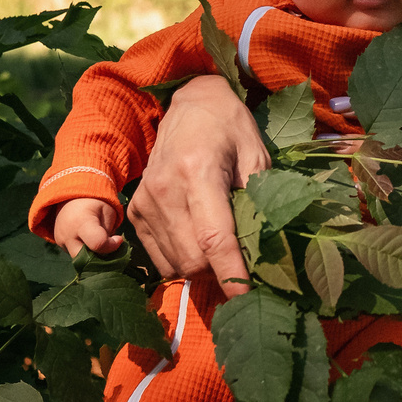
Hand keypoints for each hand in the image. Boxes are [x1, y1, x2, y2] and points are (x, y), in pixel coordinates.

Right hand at [51, 198, 122, 258]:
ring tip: (101, 246)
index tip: (118, 239)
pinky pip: (75, 255)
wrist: (72, 197)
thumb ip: (109, 232)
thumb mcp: (107, 212)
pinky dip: (85, 254)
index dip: (112, 246)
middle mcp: (68, 235)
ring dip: (93, 258)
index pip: (97, 244)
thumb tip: (110, 251)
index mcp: (82, 223)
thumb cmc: (94, 203)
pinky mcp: (60, 245)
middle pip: (85, 260)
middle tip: (110, 249)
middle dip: (100, 259)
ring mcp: (61, 241)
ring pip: (80, 260)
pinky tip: (92, 244)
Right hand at [127, 74, 266, 294]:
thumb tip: (265, 247)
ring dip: (201, 269)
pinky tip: (197, 243)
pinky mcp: (136, 210)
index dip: (231, 273)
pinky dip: (180, 260)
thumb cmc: (230, 128)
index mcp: (197, 172)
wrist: (191, 103)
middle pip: (191, 259)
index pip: (214, 238)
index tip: (246, 297)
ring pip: (174, 263)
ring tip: (221, 253)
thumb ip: (259, 199)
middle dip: (219, 274)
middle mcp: (165, 190)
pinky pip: (158, 257)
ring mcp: (146, 201)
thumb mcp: (256, 155)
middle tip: (242, 267)